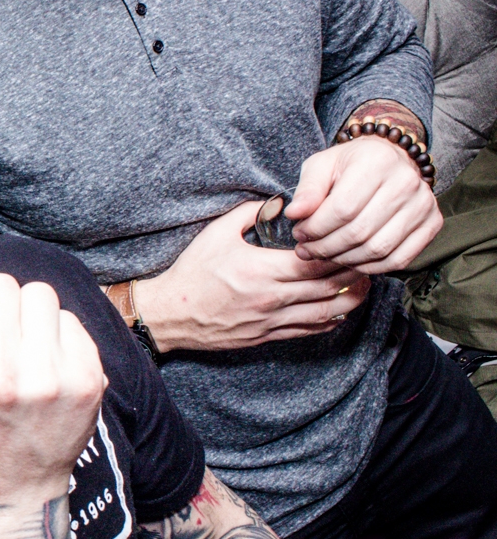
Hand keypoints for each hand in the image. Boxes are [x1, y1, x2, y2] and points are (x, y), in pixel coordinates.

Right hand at [133, 202, 370, 351]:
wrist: (172, 314)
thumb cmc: (192, 272)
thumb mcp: (216, 233)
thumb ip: (249, 213)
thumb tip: (277, 202)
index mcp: (263, 271)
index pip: (317, 263)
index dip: (340, 252)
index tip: (350, 240)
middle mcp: (273, 299)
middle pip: (330, 288)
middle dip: (353, 274)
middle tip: (366, 259)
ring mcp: (272, 321)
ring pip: (327, 313)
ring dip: (350, 299)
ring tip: (362, 284)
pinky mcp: (268, 336)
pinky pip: (310, 330)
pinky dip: (331, 319)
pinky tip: (339, 308)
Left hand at [285, 136, 441, 273]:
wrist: (390, 161)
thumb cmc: (350, 165)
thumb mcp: (322, 166)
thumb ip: (307, 189)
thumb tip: (294, 214)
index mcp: (377, 161)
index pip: (342, 208)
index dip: (315, 228)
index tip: (299, 233)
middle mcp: (406, 182)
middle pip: (359, 232)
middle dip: (326, 248)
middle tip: (307, 250)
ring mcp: (424, 204)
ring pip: (378, 249)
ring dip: (345, 260)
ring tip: (325, 255)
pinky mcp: (432, 223)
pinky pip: (399, 259)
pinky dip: (371, 267)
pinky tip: (350, 260)